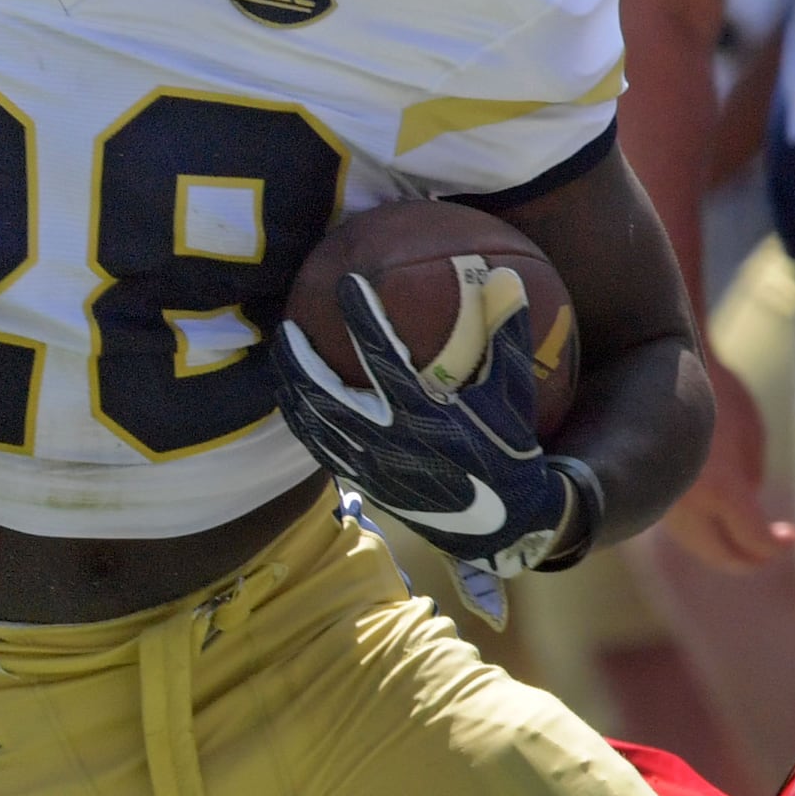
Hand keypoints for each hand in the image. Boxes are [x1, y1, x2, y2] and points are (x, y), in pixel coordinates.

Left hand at [272, 266, 573, 617]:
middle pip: (325, 395)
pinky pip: (319, 447)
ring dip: (292, 387)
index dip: (362, 317)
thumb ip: (508, 334)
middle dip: (300, 359)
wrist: (498, 521)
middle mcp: (390, 439)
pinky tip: (291, 398)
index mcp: (426, 413)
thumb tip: (506, 274)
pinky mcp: (363, 481)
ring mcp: (371, 465)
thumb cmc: (506, 448)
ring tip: (281, 355)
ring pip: (314, 423)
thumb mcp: (513, 393)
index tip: (347, 284)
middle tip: (287, 327)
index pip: (384, 355)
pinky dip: (300, 419)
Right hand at [662, 358, 794, 570]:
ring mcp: (664, 503)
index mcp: (720, 489)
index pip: (753, 539)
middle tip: (772, 547)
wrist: (662, 373)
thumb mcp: (752, 435)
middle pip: (723, 555)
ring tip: (748, 536)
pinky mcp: (651, 496)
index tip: (791, 537)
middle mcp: (687, 505)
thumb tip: (748, 508)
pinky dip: (704, 533)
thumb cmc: (717, 395)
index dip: (776, 545)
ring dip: (726, 547)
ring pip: (699, 546)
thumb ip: (751, 480)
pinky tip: (719, 521)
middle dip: (751, 558)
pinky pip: (682, 529)